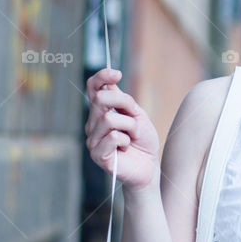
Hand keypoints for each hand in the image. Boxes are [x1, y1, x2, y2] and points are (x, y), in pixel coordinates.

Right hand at [85, 68, 159, 189]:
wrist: (148, 167)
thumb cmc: (143, 141)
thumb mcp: (138, 116)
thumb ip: (123, 102)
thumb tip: (109, 85)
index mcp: (100, 112)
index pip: (93, 89)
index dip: (101, 77)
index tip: (117, 74)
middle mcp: (92, 125)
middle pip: (100, 100)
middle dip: (124, 104)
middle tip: (136, 119)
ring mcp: (92, 140)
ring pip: (109, 119)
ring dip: (129, 127)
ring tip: (131, 138)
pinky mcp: (97, 154)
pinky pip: (113, 136)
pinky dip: (125, 140)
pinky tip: (125, 147)